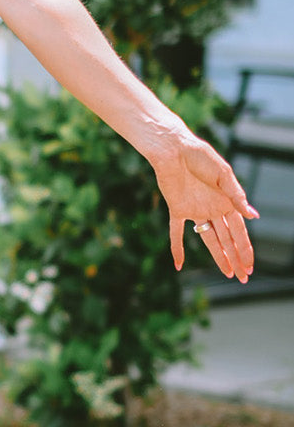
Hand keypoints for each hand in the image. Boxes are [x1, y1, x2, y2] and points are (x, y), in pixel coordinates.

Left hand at [152, 133, 257, 281]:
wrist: (173, 149)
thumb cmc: (200, 156)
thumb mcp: (223, 174)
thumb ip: (236, 196)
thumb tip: (253, 216)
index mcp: (226, 201)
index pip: (239, 231)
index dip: (245, 249)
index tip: (250, 266)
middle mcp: (212, 209)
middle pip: (226, 239)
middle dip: (236, 258)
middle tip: (243, 277)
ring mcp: (195, 211)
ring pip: (208, 239)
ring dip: (217, 256)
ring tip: (227, 273)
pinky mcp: (177, 209)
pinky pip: (176, 232)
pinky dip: (177, 248)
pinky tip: (178, 265)